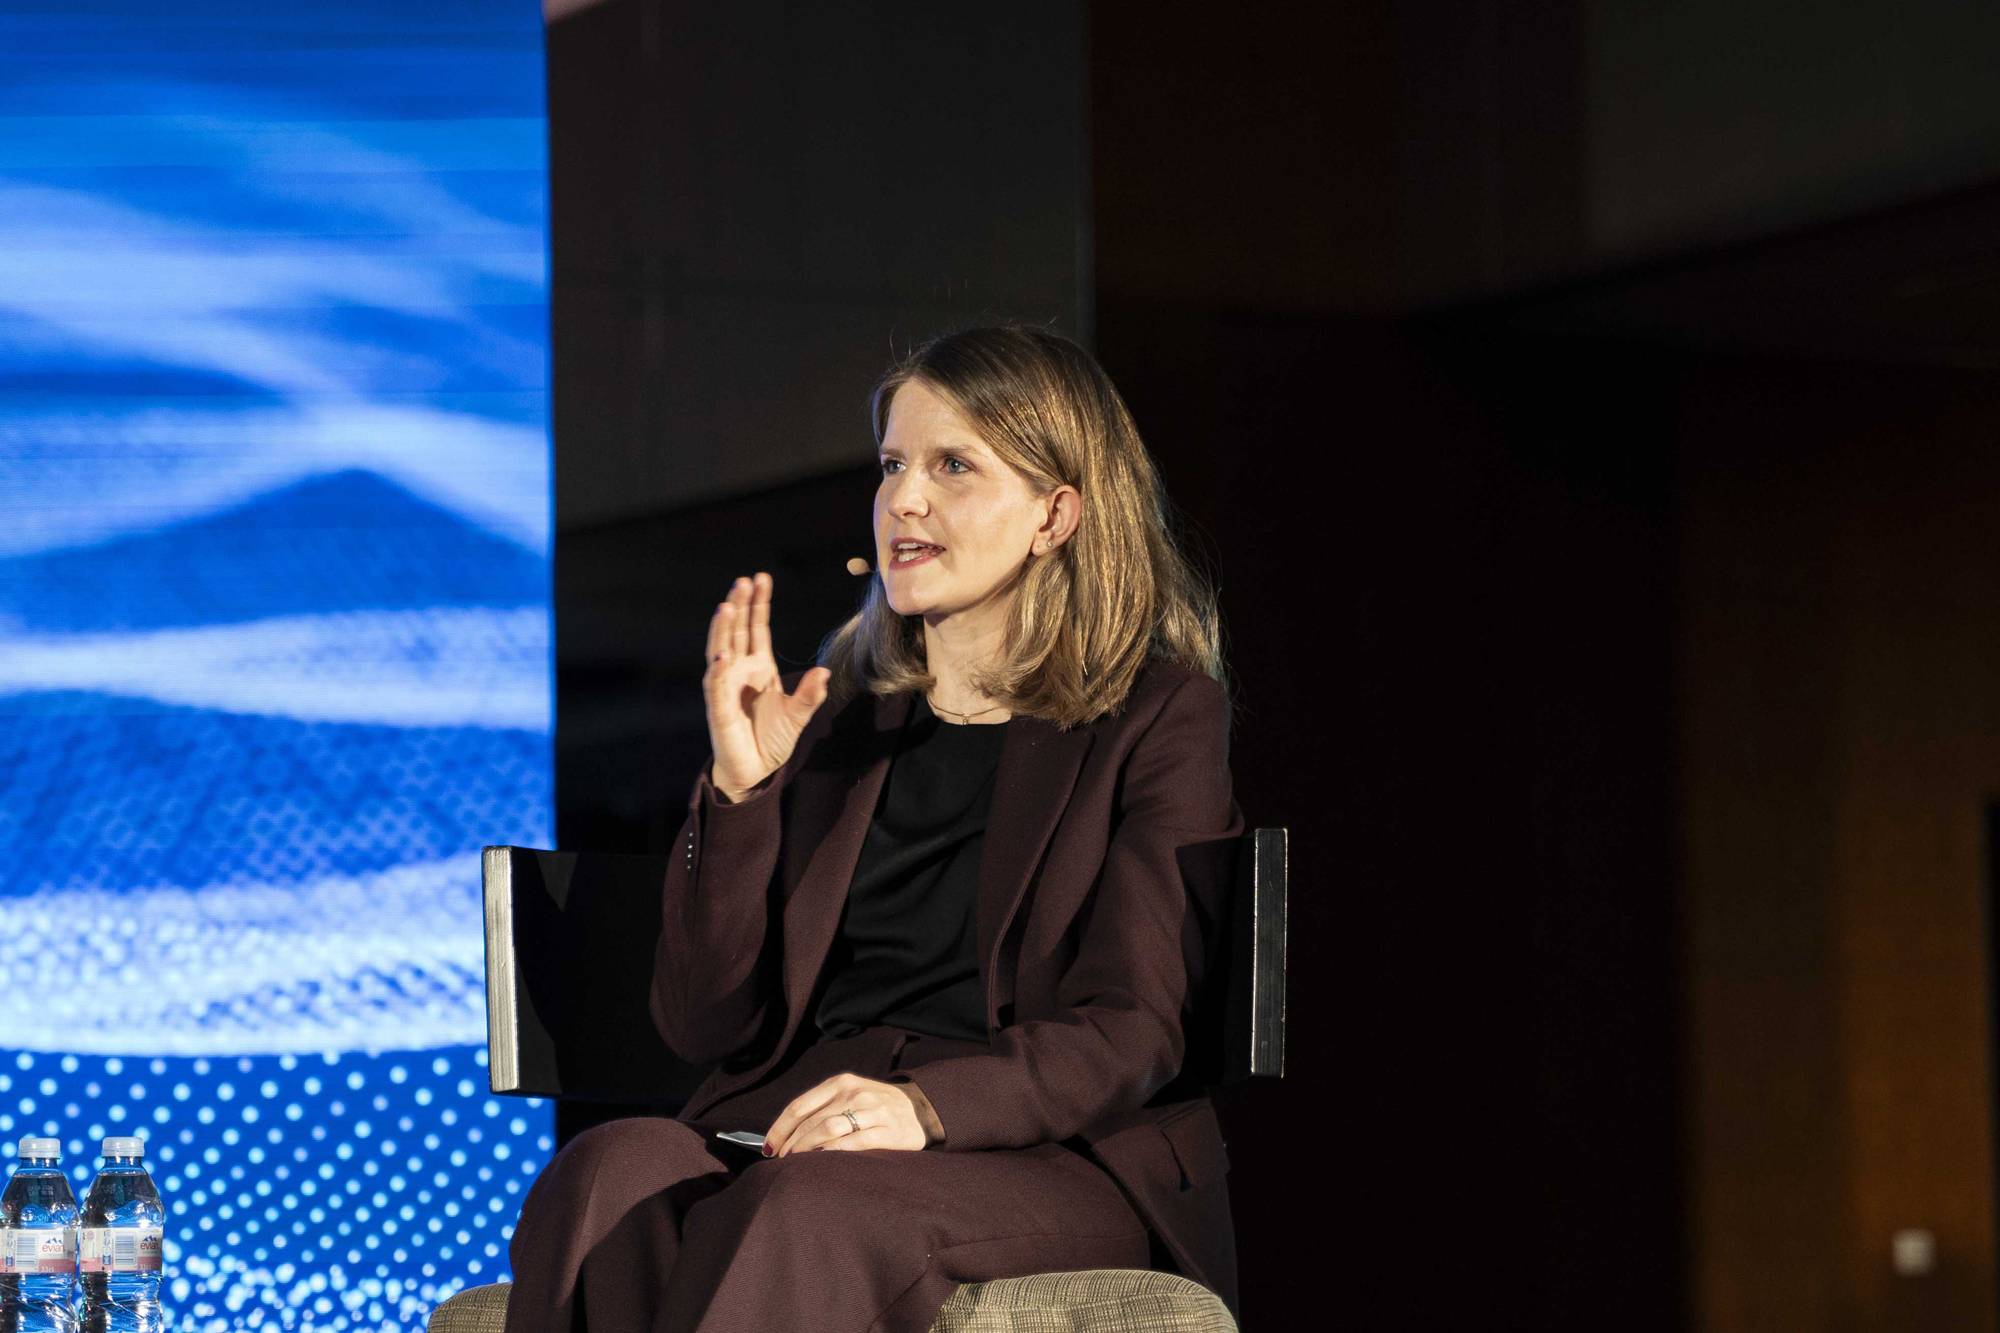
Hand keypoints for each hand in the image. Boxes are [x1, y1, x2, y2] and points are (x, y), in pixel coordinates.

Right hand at [704, 572, 830, 801]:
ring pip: (720, 650)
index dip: (758, 604)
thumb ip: (810, 695)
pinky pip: (716, 686)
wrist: (756, 771)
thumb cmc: (772, 739)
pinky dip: (718, 670)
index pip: (756, 628)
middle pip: (736, 631)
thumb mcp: (799, 715)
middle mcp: (739, 671)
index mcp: (759, 667)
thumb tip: (825, 672)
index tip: (761, 577)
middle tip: (743, 581)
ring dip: (723, 629)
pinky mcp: (718, 709)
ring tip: (727, 605)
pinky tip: (722, 656)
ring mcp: (726, 687)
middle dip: (739, 606)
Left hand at [763, 1074, 927, 1154]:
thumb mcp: (851, 1094)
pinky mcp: (887, 1131)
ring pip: (828, 1129)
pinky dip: (833, 1153)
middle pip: (812, 1121)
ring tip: (798, 1163)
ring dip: (808, 1149)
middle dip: (791, 1144)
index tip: (769, 1147)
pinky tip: (823, 1162)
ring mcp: (872, 1111)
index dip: (780, 1128)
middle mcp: (854, 1093)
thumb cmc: (877, 1106)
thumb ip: (824, 1107)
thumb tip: (787, 1134)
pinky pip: (853, 1143)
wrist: (920, 1110)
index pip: (800, 1106)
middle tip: (782, 1161)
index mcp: (841, 1083)